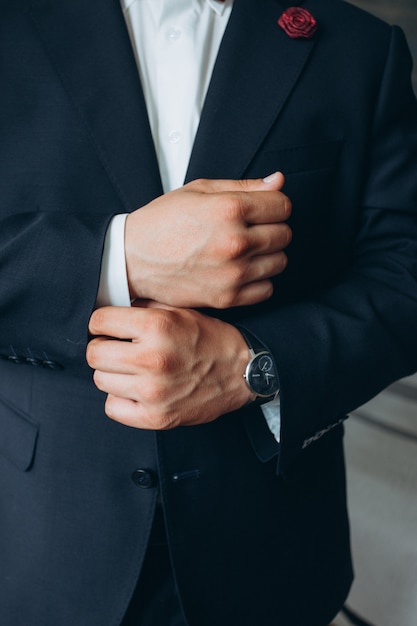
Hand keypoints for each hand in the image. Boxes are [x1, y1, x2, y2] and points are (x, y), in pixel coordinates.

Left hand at [87, 303, 252, 428]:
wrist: (242, 372)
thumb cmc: (209, 339)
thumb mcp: (179, 310)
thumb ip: (142, 308)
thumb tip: (107, 308)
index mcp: (157, 326)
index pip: (98, 322)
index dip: (102, 323)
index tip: (109, 327)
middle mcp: (152, 358)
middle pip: (94, 353)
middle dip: (103, 347)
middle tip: (119, 348)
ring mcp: (153, 392)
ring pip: (100, 380)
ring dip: (113, 373)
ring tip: (132, 369)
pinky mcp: (156, 417)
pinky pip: (112, 407)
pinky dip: (120, 399)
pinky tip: (136, 389)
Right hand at [125, 173, 291, 308]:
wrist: (132, 259)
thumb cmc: (163, 221)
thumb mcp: (200, 190)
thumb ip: (244, 186)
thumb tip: (279, 181)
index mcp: (229, 209)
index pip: (282, 205)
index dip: (273, 205)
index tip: (261, 209)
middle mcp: (235, 241)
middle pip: (285, 234)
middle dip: (272, 228)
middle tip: (250, 229)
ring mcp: (233, 272)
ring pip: (280, 262)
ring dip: (267, 255)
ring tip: (244, 250)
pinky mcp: (227, 297)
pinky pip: (267, 289)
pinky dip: (259, 280)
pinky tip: (241, 270)